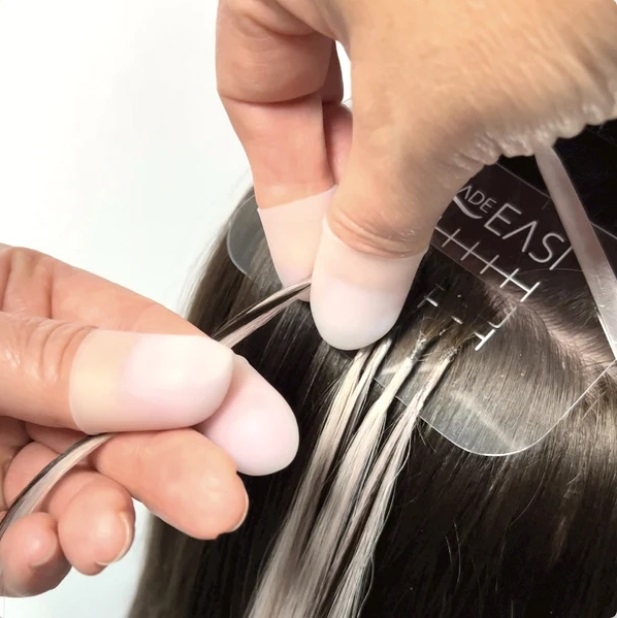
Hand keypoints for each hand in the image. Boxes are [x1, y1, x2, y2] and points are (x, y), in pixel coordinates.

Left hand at [0, 245, 295, 595]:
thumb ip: (74, 359)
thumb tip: (202, 374)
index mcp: (36, 299)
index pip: (151, 340)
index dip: (214, 388)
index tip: (266, 434)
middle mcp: (34, 369)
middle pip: (127, 418)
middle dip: (171, 463)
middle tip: (217, 503)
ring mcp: (8, 437)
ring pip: (82, 485)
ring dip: (100, 518)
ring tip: (102, 541)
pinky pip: (26, 536)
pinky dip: (38, 556)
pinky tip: (40, 552)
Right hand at [216, 0, 616, 349]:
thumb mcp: (429, 115)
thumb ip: (372, 222)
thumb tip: (341, 311)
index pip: (251, 85)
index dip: (280, 188)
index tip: (315, 268)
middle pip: (313, 85)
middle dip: (340, 181)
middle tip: (367, 257)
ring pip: (382, 83)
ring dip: (396, 165)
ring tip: (417, 228)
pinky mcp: (483, 5)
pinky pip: (441, 70)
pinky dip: (449, 131)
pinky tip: (466, 175)